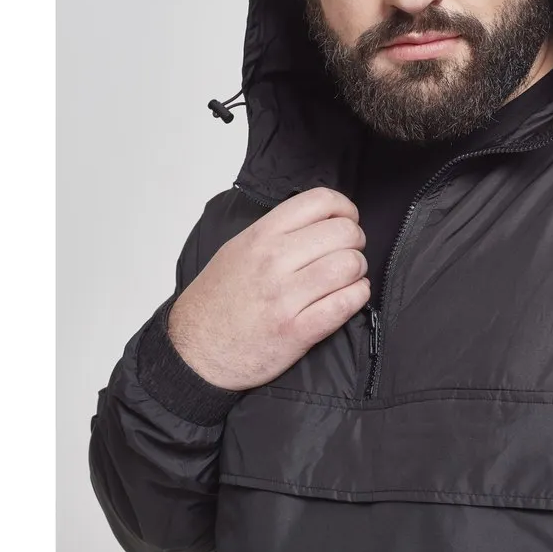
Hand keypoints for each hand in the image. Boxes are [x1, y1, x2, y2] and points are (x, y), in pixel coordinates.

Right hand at [167, 187, 368, 390]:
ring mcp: (285, 297)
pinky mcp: (297, 331)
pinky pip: (345, 304)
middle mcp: (273, 261)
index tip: (348, 220)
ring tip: (348, 277)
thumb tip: (321, 220)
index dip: (346, 209)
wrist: (194, 350)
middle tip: (349, 253)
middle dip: (356, 241)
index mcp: (261, 236)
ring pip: (349, 266)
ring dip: (358, 270)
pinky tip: (350, 297)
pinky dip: (357, 297)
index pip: (320, 201)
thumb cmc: (218, 300)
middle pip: (343, 232)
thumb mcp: (238, 249)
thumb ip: (277, 231)